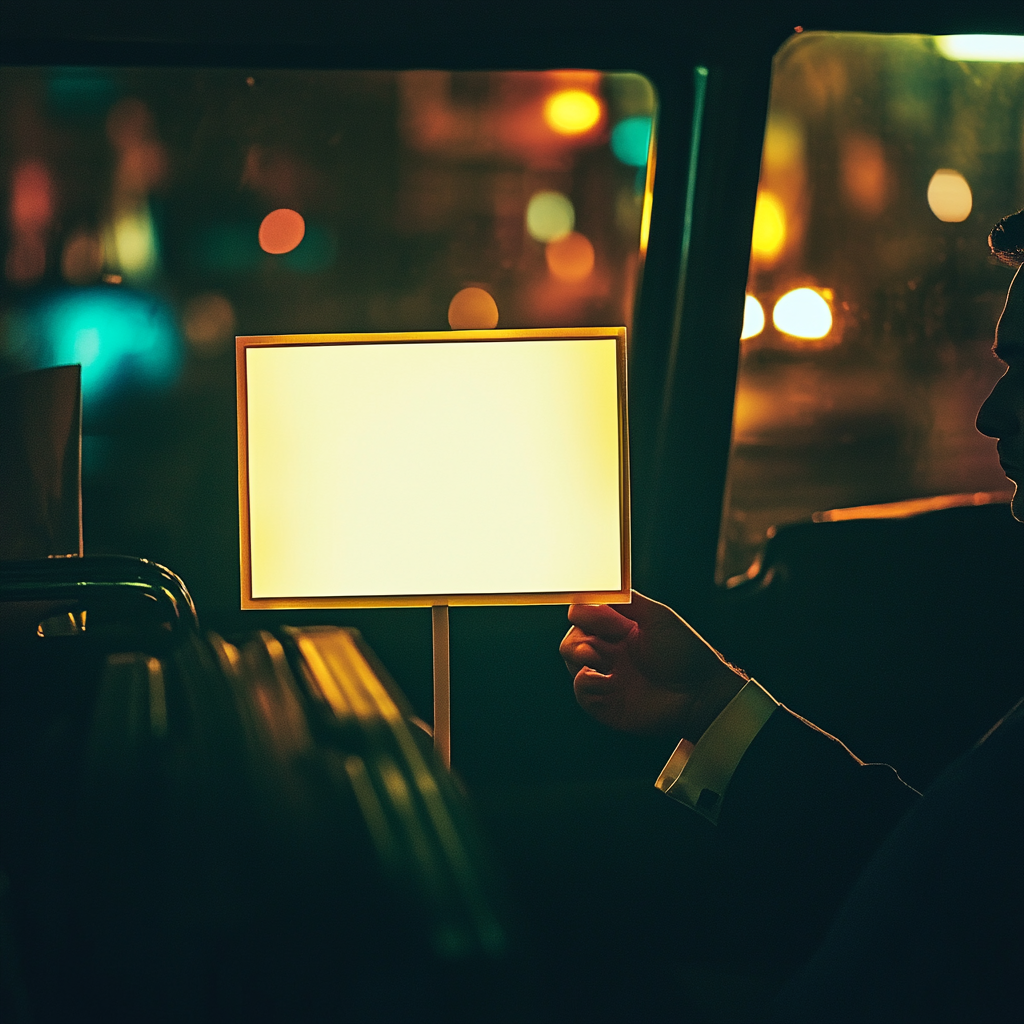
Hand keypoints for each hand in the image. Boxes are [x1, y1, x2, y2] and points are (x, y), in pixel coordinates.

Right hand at [559, 590, 746, 740]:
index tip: (613, 623)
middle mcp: (608, 652)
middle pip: (571, 639)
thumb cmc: (684, 652)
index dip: (589, 616)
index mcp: (617, 630)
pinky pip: (581, 691)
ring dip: (580, 657)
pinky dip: (586, 683)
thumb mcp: (657, 616)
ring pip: (571, 663)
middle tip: (596, 647)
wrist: (699, 691)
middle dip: (578, 638)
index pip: (583, 616)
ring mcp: (605, 678)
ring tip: (601, 660)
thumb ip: (627, 600)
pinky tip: (607, 681)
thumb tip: (595, 591)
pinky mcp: (605, 704)